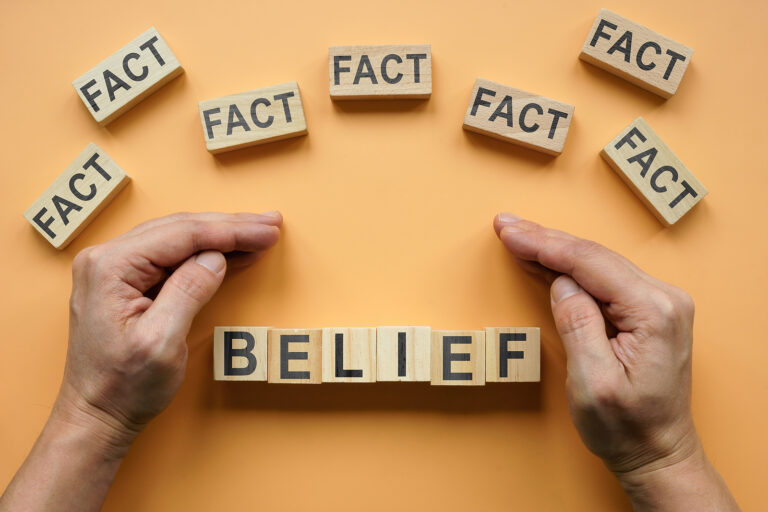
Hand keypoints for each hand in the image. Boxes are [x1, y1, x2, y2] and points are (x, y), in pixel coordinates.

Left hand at [1, 211, 280, 511]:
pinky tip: (230, 251)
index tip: (266, 231)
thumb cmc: (123, 386)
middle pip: (180, 228)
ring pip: (178, 237)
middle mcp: (107, 259)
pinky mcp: (125, 281)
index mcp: (111, 267)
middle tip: (270, 225)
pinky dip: (205, 251)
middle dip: (230, 226)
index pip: (182, 234)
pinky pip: (171, 255)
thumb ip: (188, 292)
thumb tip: (215, 259)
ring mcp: (113, 268)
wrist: (97, 415)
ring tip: (258, 232)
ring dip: (220, 235)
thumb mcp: (161, 343)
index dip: (230, 231)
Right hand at [494, 213, 738, 510]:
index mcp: (653, 313)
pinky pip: (603, 277)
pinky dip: (570, 267)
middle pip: (594, 256)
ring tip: (518, 235)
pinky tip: (546, 258)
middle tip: (506, 225)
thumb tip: (562, 283)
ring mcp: (659, 302)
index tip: (510, 232)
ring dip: (555, 249)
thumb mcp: (593, 383)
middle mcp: (664, 299)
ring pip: (597, 262)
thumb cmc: (627, 427)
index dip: (545, 245)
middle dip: (545, 240)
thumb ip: (578, 325)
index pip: (590, 264)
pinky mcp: (647, 310)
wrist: (657, 452)